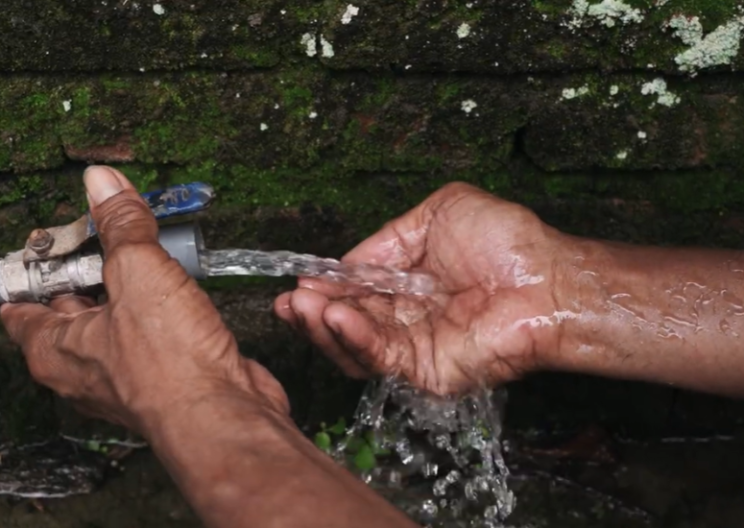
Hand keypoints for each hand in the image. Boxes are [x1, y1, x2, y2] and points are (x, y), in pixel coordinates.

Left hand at [0, 166, 288, 434]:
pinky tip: (180, 288)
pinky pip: (152, 336)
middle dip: (89, 270)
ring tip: (150, 253)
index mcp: (55, 349)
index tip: (52, 239)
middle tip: (108, 234)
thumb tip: (102, 183)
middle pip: (71, 308)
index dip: (33, 267)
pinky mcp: (164, 379)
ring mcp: (125, 377)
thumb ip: (120, 226)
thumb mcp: (139, 272)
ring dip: (131, 289)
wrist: (225, 414)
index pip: (20, 305)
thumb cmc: (171, 361)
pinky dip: (160, 310)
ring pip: (116, 321)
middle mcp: (83, 369)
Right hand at [275, 182, 566, 395]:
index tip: (299, 280)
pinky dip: (354, 339)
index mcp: (407, 282)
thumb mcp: (438, 214)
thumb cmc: (506, 242)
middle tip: (289, 301)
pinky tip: (336, 317)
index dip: (325, 287)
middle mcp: (407, 316)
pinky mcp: (426, 370)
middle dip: (313, 313)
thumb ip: (388, 237)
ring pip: (355, 346)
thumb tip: (348, 261)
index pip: (354, 290)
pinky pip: (381, 358)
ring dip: (324, 328)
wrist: (546, 279)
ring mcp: (415, 346)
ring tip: (303, 308)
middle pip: (346, 322)